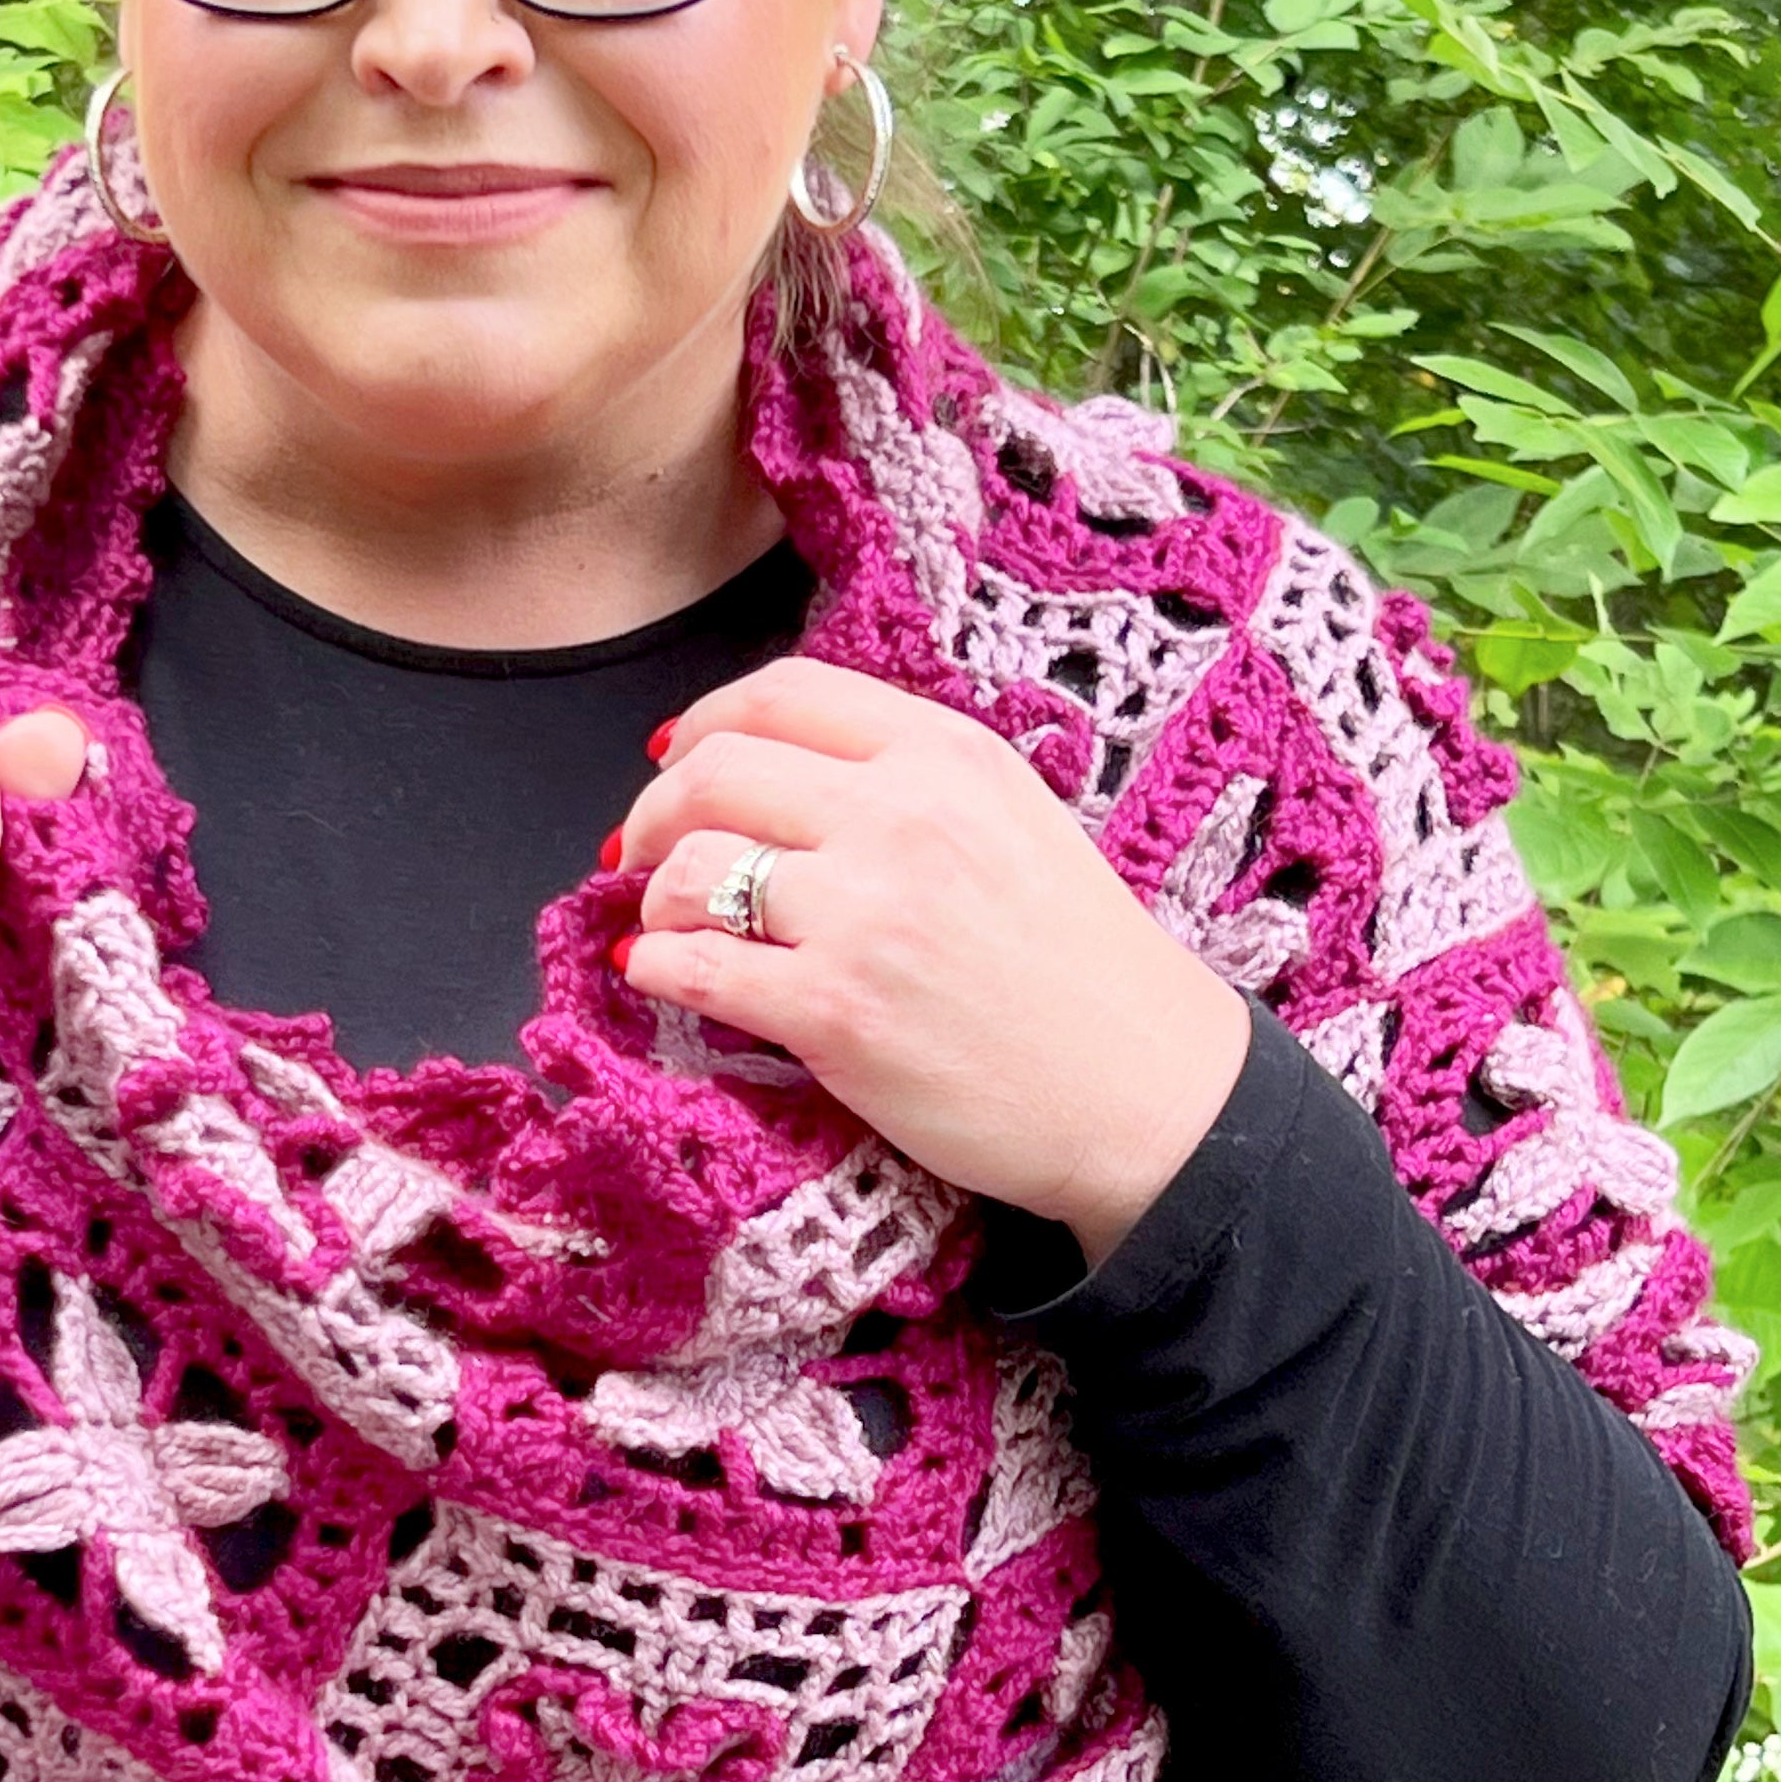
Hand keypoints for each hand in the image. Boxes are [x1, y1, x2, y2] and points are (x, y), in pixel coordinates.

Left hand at [607, 656, 1248, 1268]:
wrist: (1141, 1088)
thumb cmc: (1078, 963)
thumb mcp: (1011, 818)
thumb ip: (905, 778)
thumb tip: (770, 772)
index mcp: (946, 755)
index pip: (780, 693)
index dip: (702, 721)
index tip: (674, 758)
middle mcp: (902, 817)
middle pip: (714, 770)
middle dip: (654, 809)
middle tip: (639, 851)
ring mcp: (865, 914)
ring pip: (691, 867)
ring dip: (652, 895)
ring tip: (663, 924)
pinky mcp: (836, 1011)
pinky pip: (695, 967)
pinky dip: (655, 966)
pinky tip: (657, 975)